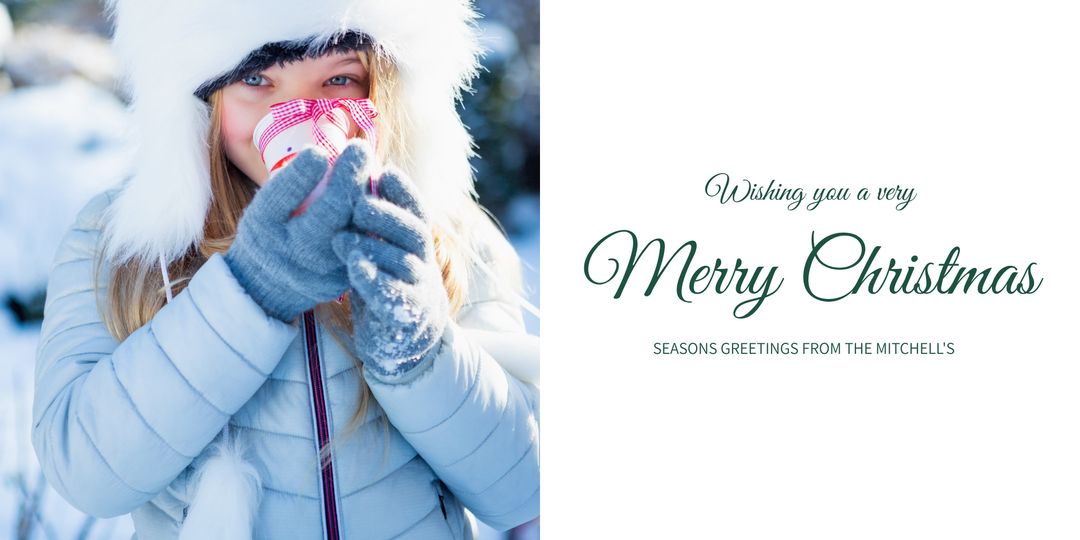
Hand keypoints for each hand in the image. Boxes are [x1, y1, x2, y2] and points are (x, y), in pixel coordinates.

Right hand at [224, 141, 374, 321]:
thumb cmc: (270, 232)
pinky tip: (380, 197)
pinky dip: (374, 219)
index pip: (280, 198)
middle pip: (327, 214)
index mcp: (264, 228)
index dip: (300, 174)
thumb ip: (289, 184)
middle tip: (359, 149)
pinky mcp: (343, 279)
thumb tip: (324, 148)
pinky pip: (365, 245)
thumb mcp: (264, 207)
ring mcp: (320, 270)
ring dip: (368, 195)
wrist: (268, 287)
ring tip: (373, 170)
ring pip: (354, 229)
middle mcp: (290, 253)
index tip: (318, 151)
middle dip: (348, 177)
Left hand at [332, 168, 448, 379]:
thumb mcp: (384, 248)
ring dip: (372, 247)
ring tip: (342, 239)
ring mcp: (418, 288)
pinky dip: (374, 280)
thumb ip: (375, 222)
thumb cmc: (387, 281)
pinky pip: (392, 295)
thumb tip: (356, 176)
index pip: (417, 209)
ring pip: (402, 262)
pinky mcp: (405, 315)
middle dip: (387, 216)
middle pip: (413, 231)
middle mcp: (423, 260)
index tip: (384, 172)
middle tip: (358, 205)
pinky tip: (354, 268)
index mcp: (416, 240)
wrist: (403, 337)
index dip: (403, 191)